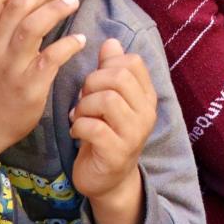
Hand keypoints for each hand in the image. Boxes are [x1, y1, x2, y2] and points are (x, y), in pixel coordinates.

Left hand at [71, 38, 157, 223]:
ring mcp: (134, 134)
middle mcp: (146, 113)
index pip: (132, 62)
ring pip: (107, 100)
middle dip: (92, 83)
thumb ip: (111, 72)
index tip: (96, 81)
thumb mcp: (110, 99)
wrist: (107, 180)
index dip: (107, 65)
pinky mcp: (117, 153)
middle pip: (119, 78)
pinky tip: (76, 132)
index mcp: (146, 96)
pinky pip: (94, 127)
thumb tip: (111, 42)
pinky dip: (79, 126)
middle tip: (83, 99)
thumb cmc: (106, 134)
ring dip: (84, 106)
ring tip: (79, 116)